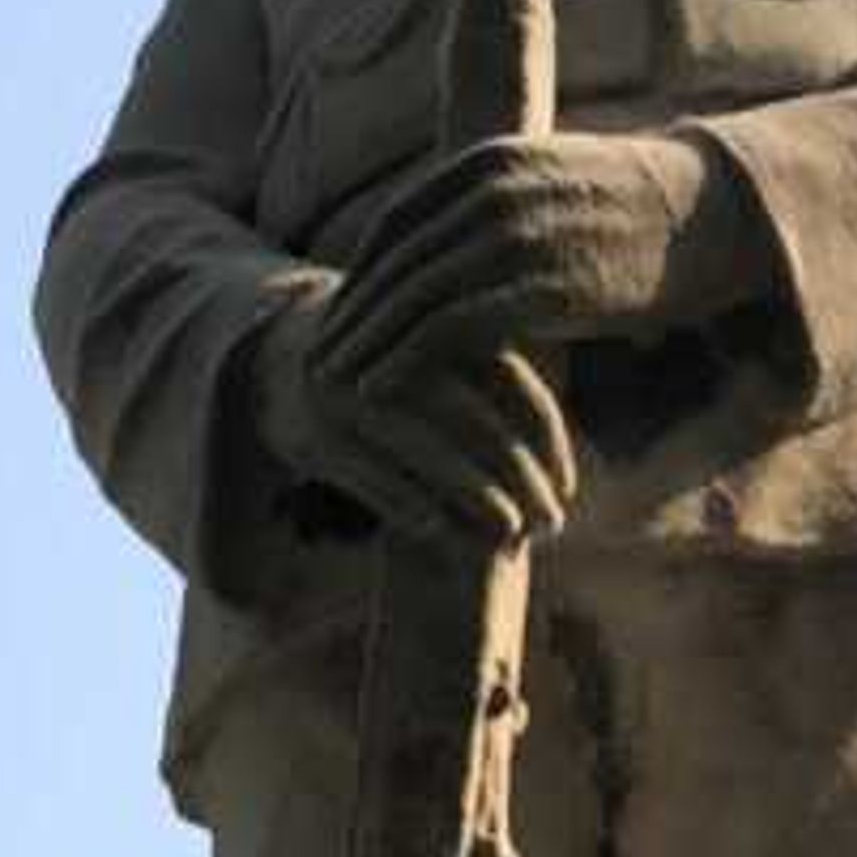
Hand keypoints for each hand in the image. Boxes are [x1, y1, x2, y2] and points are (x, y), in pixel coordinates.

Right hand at [245, 285, 576, 548]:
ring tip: (513, 536)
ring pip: (429, 451)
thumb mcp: (445, 355)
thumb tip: (582, 443)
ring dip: (477, 500)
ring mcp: (348, 393)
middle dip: (521, 481)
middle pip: (478, 422)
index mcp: (443, 321)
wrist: (274, 358)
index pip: (517, 390)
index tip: (568, 492)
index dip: (550, 446)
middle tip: (553, 524)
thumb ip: (504, 378)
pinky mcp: (311, 434)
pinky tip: (450, 536)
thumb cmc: (391, 370)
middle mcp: (395, 351)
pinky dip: (416, 508)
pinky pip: (376, 479)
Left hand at [320, 126, 758, 397]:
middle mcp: (494, 190)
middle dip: (353, 312)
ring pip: (410, 297)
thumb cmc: (642, 214)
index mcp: (494, 158)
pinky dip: (400, 362)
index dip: (364, 269)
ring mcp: (515, 236)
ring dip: (364, 344)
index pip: (400, 217)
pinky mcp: (538, 286)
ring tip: (330, 382)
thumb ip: (505, 202)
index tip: (339, 309)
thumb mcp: (558, 186)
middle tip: (314, 354)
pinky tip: (372, 393)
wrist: (716, 218)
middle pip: (395, 258)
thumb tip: (467, 238)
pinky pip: (445, 329)